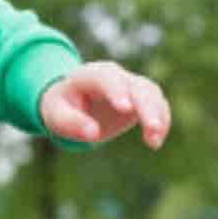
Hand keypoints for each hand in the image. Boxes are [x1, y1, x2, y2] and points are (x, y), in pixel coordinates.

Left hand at [39, 61, 170, 148]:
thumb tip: (93, 133)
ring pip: (151, 92)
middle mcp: (114, 76)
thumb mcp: (56, 116)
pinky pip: (157, 104)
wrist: (72, 102)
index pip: (106, 78)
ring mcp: (130, 84)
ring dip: (157, 115)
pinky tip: (154, 143)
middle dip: (146, 106)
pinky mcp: (141, 97)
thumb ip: (71, 123)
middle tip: (152, 128)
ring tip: (153, 142)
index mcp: (89, 75)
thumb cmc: (61, 108)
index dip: (117, 91)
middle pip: (136, 86)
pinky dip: (161, 121)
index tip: (126, 109)